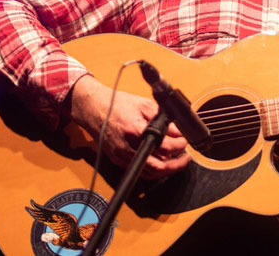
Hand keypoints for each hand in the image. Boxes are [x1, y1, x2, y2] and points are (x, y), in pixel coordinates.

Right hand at [69, 74, 190, 178]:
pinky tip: (161, 161)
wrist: (93, 109)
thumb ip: (163, 119)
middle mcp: (127, 147)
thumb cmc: (115, 105)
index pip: (164, 146)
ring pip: (149, 173)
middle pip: (157, 167)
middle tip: (185, 158)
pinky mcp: (118, 160)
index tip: (184, 141)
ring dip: (166, 170)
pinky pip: (139, 171)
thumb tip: (178, 131)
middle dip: (176, 165)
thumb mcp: (144, 106)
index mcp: (135, 131)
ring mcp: (121, 156)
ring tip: (176, 161)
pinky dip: (153, 169)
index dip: (179, 145)